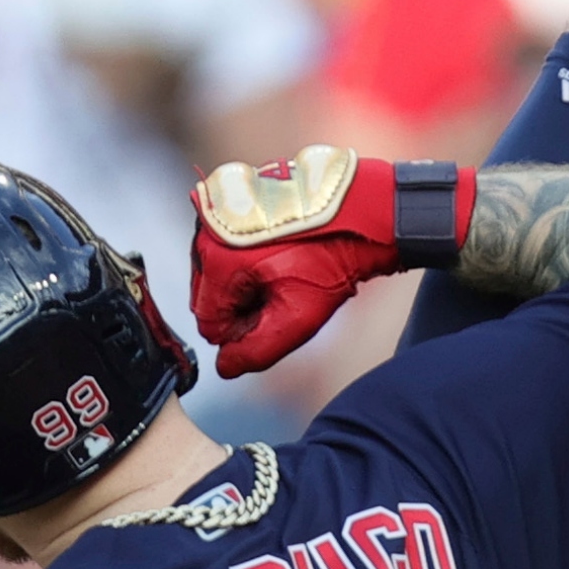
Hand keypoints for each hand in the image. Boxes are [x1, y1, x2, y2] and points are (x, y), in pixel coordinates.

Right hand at [189, 148, 473, 376]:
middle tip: (282, 296)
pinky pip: (226, 248)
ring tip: (284, 275)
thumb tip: (226, 366)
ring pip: (217, 273)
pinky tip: (278, 257)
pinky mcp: (231, 202)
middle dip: (240, 307)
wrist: (362, 213)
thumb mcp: (298, 316)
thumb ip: (257, 350)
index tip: (274, 318)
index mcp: (217, 260)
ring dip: (244, 284)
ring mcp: (218, 212)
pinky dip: (246, 260)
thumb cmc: (332, 257)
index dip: (241, 332)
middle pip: (210, 297)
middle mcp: (206, 231)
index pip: (209, 323)